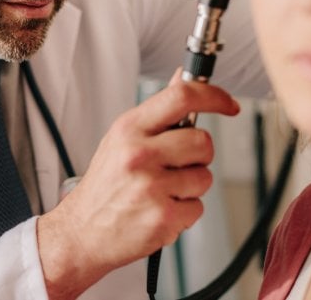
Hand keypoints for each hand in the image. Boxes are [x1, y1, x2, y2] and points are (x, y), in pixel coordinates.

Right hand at [37, 69, 239, 298]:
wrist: (81, 231)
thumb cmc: (104, 186)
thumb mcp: (121, 139)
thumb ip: (157, 111)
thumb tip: (182, 78)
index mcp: (129, 129)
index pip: (182, 97)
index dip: (214, 96)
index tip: (228, 104)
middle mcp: (139, 154)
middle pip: (203, 142)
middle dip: (198, 156)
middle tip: (175, 166)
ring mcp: (151, 187)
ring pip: (204, 177)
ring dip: (190, 187)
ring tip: (161, 192)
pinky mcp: (163, 217)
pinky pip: (198, 208)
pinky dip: (184, 213)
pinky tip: (159, 211)